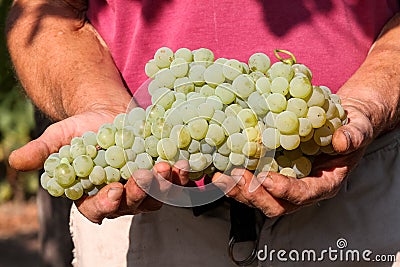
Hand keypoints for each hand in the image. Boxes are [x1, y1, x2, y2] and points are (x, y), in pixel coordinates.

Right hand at [8, 110, 188, 223]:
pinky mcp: (162, 175)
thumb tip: (15, 160)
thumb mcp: (61, 136)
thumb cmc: (83, 128)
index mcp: (94, 195)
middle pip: (133, 205)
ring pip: (157, 197)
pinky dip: (181, 176)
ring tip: (168, 168)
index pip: (98, 210)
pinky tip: (183, 163)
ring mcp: (145, 188)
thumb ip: (44, 150)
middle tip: (144, 177)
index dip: (106, 205)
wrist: (111, 114)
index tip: (112, 191)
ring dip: (164, 186)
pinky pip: (174, 182)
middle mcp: (122, 197)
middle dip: (140, 193)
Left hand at [212, 98, 374, 216]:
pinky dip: (236, 181)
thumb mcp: (358, 128)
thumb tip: (342, 141)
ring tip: (221, 178)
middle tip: (236, 176)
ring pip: (260, 198)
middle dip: (254, 194)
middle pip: (276, 205)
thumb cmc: (351, 127)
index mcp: (325, 183)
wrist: (341, 121)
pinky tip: (221, 171)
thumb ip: (353, 136)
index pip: (304, 194)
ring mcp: (285, 182)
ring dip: (238, 191)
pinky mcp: (272, 173)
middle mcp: (302, 188)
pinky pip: (252, 184)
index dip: (284, 189)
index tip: (265, 177)